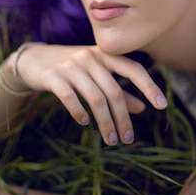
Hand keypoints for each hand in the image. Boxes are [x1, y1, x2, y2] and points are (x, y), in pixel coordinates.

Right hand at [14, 44, 167, 144]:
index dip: (149, 86)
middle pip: (114, 91)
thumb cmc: (71, 68)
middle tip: (128, 139)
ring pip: (95, 98)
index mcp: (105, 54)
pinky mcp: (52, 76)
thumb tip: (143, 108)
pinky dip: (79, 112)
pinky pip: (70, 97)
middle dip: (123, 118)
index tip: (162, 106)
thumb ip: (119, 89)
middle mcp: (90, 57)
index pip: (133, 68)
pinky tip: (85, 124)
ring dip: (105, 122)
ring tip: (111, 140)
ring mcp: (70, 65)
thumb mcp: (96, 74)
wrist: (33, 59)